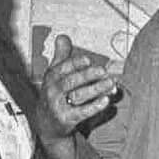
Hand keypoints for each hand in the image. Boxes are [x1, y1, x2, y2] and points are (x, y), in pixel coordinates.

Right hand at [33, 34, 118, 154]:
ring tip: (112, 84)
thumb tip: (62, 36)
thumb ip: (62, 56)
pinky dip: (95, 106)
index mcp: (52, 76)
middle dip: (88, 75)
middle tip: (104, 71)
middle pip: (71, 81)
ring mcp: (58, 105)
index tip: (88, 60)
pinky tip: (107, 100)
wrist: (46, 122)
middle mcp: (53, 90)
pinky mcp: (66, 119)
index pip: (63, 68)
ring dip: (96, 89)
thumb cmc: (55, 94)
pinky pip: (82, 112)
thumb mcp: (55, 74)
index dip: (75, 63)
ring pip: (79, 96)